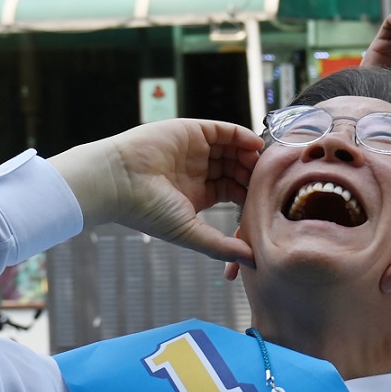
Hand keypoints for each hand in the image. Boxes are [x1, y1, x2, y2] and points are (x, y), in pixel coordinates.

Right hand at [49, 119, 264, 265]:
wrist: (118, 181)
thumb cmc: (149, 211)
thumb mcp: (191, 232)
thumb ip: (221, 246)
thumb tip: (253, 261)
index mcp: (200, 194)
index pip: (235, 191)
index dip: (251, 194)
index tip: (267, 201)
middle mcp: (199, 171)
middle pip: (237, 168)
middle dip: (254, 173)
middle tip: (272, 179)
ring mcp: (195, 150)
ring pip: (233, 149)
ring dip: (250, 155)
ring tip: (265, 163)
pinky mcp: (190, 131)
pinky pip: (222, 130)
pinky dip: (240, 135)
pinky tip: (254, 145)